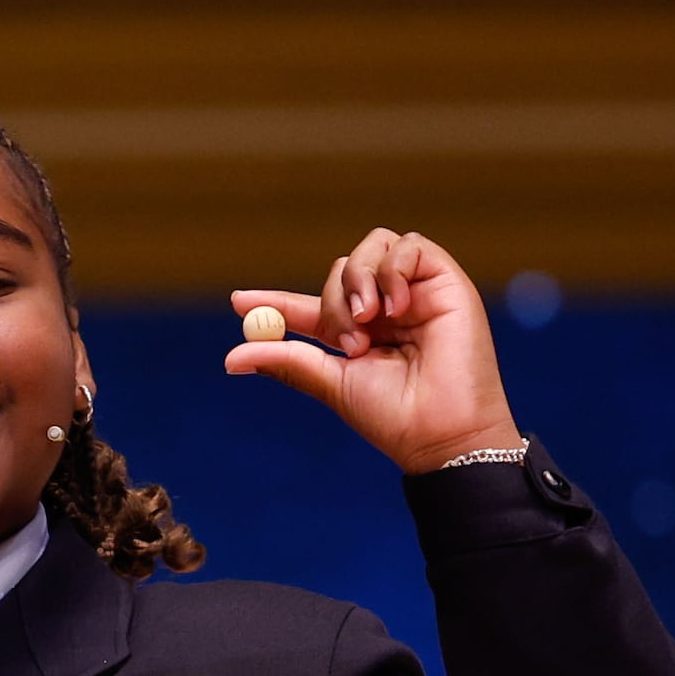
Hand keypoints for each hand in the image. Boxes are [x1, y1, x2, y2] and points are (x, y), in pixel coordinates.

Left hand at [223, 230, 528, 473]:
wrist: (443, 430)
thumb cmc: (392, 414)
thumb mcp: (331, 383)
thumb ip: (287, 361)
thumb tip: (230, 359)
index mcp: (355, 335)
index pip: (309, 306)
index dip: (274, 301)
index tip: (238, 302)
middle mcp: (383, 310)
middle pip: (340, 272)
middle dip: (332, 301)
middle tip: (348, 341)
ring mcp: (413, 293)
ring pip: (370, 248)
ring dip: (359, 280)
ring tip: (371, 324)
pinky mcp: (444, 280)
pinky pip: (408, 245)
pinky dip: (392, 269)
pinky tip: (396, 307)